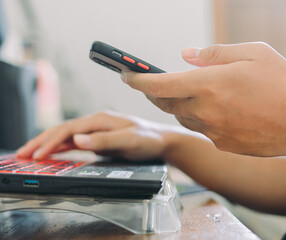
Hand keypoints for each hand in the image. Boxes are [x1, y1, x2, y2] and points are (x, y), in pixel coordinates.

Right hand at [17, 111, 179, 160]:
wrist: (162, 141)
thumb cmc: (149, 140)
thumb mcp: (129, 141)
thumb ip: (105, 140)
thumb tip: (78, 139)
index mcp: (100, 119)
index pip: (69, 130)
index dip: (51, 141)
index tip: (38, 154)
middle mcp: (96, 123)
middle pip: (63, 130)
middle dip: (41, 141)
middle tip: (23, 153)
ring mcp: (97, 131)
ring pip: (66, 136)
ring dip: (48, 144)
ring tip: (30, 153)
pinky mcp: (99, 139)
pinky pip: (75, 143)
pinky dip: (60, 147)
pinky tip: (52, 153)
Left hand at [123, 42, 285, 157]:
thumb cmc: (282, 85)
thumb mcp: (253, 53)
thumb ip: (214, 54)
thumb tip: (185, 55)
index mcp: (208, 85)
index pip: (158, 85)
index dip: (137, 80)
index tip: (126, 75)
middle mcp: (204, 110)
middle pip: (165, 103)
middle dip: (155, 93)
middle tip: (154, 83)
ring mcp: (211, 130)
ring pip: (182, 117)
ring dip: (179, 105)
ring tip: (192, 93)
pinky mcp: (221, 144)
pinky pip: (201, 129)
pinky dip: (200, 117)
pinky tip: (217, 110)